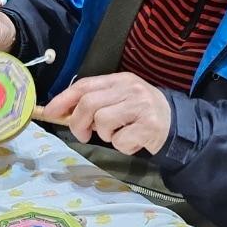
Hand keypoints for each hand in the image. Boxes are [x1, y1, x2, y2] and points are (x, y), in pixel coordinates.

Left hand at [35, 72, 171, 155]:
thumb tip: (63, 113)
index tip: (51, 111)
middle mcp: (130, 89)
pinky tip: (133, 140)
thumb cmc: (140, 112)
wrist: (175, 122)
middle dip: (78, 123)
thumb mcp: (119, 99)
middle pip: (89, 104)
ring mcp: (141, 106)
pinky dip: (122, 146)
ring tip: (117, 133)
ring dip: (105, 135)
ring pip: (103, 122)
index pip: (85, 84)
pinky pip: (120, 141)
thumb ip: (96, 102)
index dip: (64, 98)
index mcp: (119, 80)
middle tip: (82, 134)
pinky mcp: (149, 126)